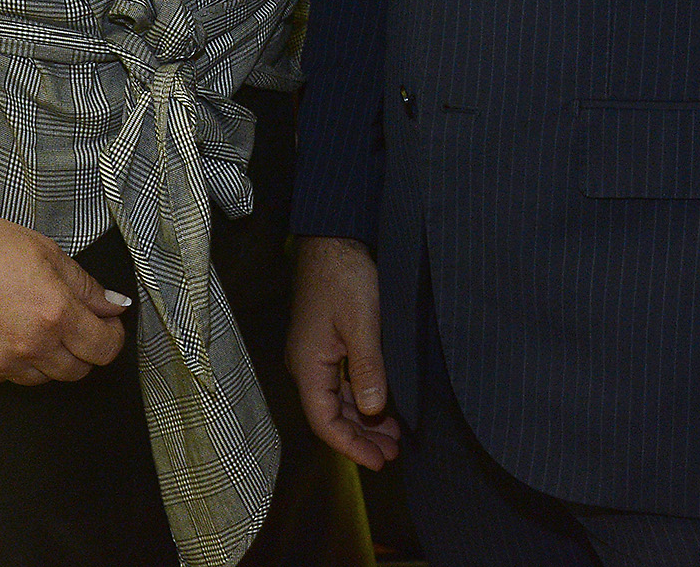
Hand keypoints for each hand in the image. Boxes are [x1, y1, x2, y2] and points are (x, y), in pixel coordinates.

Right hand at [0, 201, 129, 383]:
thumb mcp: (47, 252)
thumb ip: (86, 286)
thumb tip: (116, 305)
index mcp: (55, 313)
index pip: (104, 348)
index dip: (112, 335)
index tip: (108, 322)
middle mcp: (32, 346)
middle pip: (79, 371)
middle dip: (86, 349)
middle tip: (77, 323)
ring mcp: (3, 363)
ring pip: (47, 378)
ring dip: (54, 358)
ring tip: (39, 325)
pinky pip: (13, 378)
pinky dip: (21, 362)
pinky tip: (10, 332)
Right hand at [287, 235, 401, 466]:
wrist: (332, 237)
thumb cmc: (344, 276)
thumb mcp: (362, 322)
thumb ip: (367, 367)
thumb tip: (372, 410)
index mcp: (308, 365)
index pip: (324, 422)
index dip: (350, 446)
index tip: (378, 462)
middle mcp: (306, 364)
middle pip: (330, 415)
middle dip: (360, 438)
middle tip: (392, 455)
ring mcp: (314, 353)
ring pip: (336, 400)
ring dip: (362, 420)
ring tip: (393, 437)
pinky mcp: (325, 342)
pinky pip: (339, 382)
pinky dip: (360, 398)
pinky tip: (380, 404)